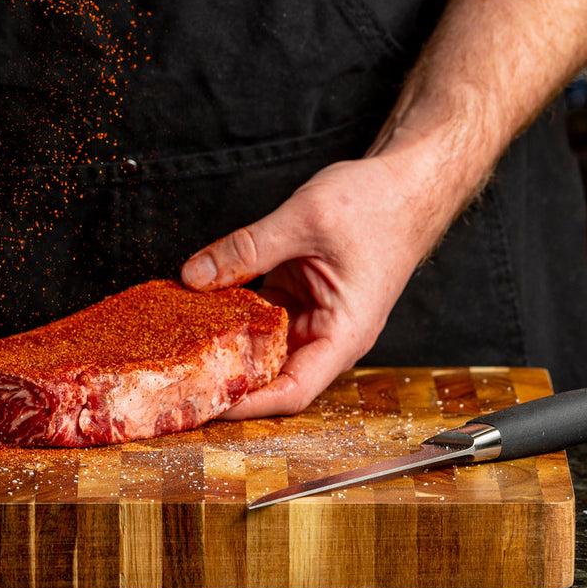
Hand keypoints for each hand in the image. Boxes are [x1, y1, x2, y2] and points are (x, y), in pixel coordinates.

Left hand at [181, 156, 437, 418]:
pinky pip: (261, 315)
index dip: (248, 404)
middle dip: (228, 377)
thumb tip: (195, 275)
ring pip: (262, 344)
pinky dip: (234, 310)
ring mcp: (314, 316)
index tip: (207, 403)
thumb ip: (246, 249)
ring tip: (182, 342)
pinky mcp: (301, 295)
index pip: (292, 390)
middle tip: (181, 374)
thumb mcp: (304, 220)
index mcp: (343, 333)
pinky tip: (202, 303)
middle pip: (273, 374)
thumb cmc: (379, 205)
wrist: (406, 183)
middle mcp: (329, 334)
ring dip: (226, 341)